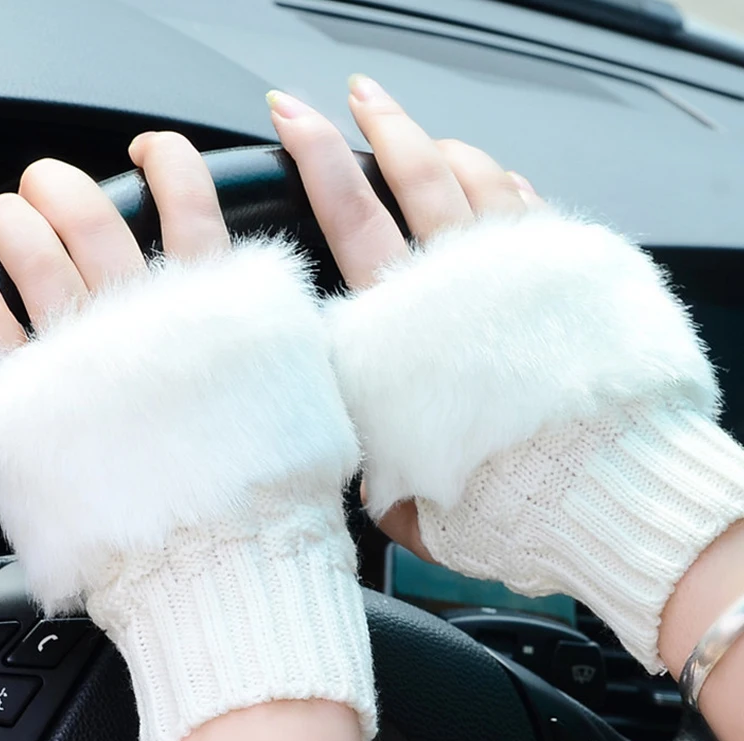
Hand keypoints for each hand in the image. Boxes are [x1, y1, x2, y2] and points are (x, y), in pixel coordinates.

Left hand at [0, 131, 371, 740]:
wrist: (232, 567)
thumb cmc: (276, 492)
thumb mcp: (303, 399)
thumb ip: (280, 343)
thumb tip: (269, 301)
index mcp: (214, 317)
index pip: (191, 212)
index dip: (173, 167)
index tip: (154, 150)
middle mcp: (146, 328)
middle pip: (96, 224)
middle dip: (72, 188)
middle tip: (57, 181)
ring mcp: (88, 367)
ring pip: (36, 264)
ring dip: (15, 223)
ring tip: (6, 207)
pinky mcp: (43, 415)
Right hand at [267, 74, 543, 559]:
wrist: (593, 490)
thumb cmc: (504, 491)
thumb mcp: (408, 496)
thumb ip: (375, 474)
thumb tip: (360, 479)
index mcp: (404, 326)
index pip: (349, 216)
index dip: (313, 158)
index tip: (292, 117)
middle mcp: (458, 283)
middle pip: (413, 173)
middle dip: (376, 125)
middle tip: (356, 98)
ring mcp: (516, 271)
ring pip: (473, 175)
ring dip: (440, 144)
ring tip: (419, 132)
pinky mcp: (563, 276)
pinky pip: (527, 205)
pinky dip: (502, 181)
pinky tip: (492, 174)